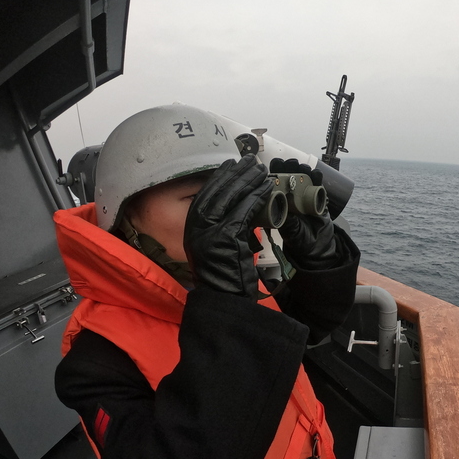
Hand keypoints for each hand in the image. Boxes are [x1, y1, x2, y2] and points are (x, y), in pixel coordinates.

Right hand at [183, 155, 270, 297]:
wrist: (223, 297)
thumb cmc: (225, 274)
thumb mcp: (217, 244)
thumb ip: (220, 225)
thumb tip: (238, 202)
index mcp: (192, 227)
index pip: (205, 194)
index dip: (221, 177)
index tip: (233, 164)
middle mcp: (196, 227)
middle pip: (218, 191)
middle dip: (236, 173)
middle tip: (251, 161)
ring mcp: (208, 231)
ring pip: (231, 197)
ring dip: (249, 181)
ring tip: (262, 170)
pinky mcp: (225, 236)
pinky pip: (244, 210)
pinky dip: (256, 197)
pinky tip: (266, 188)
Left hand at [270, 158, 337, 269]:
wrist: (320, 247)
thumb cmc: (301, 242)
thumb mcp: (293, 233)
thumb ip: (290, 223)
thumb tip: (285, 211)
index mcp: (280, 203)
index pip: (275, 184)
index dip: (274, 173)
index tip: (274, 166)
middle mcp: (291, 197)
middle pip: (289, 176)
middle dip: (289, 167)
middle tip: (290, 163)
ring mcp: (305, 196)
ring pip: (303, 178)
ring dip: (303, 170)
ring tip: (303, 166)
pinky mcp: (318, 198)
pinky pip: (318, 184)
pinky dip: (318, 177)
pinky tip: (317, 173)